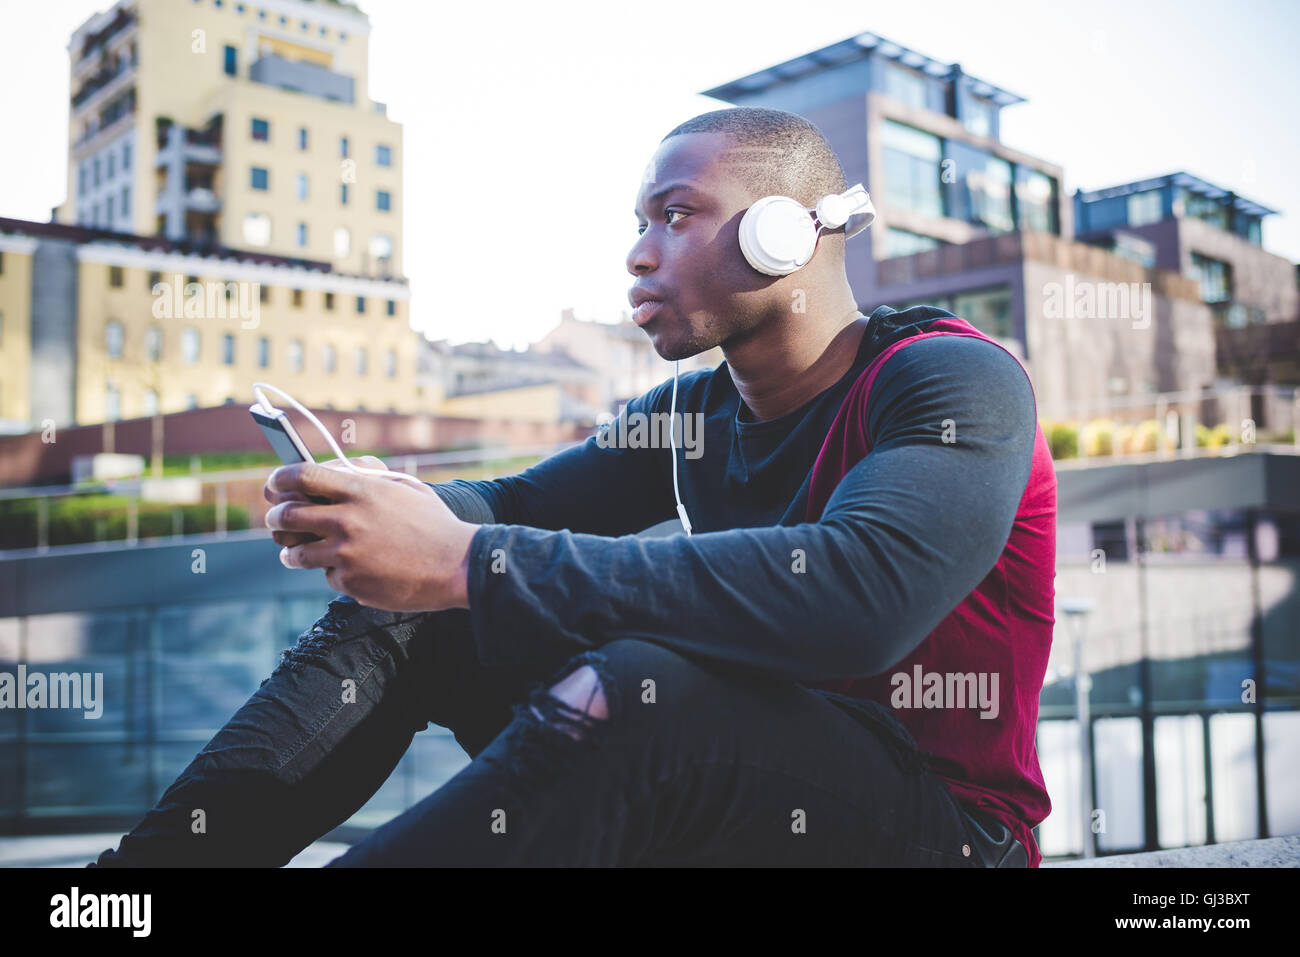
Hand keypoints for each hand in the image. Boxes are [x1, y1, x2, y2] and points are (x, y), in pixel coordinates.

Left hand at [263, 461, 478, 611]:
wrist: (457, 565)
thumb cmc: (433, 524)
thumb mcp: (406, 486)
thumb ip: (369, 475)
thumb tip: (338, 467)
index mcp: (360, 491)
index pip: (301, 475)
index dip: (279, 478)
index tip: (274, 485)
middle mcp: (347, 520)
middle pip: (286, 515)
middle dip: (274, 518)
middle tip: (276, 521)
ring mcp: (345, 553)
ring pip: (294, 552)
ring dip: (290, 551)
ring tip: (294, 552)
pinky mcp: (350, 581)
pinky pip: (325, 575)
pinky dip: (332, 573)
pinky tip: (350, 570)